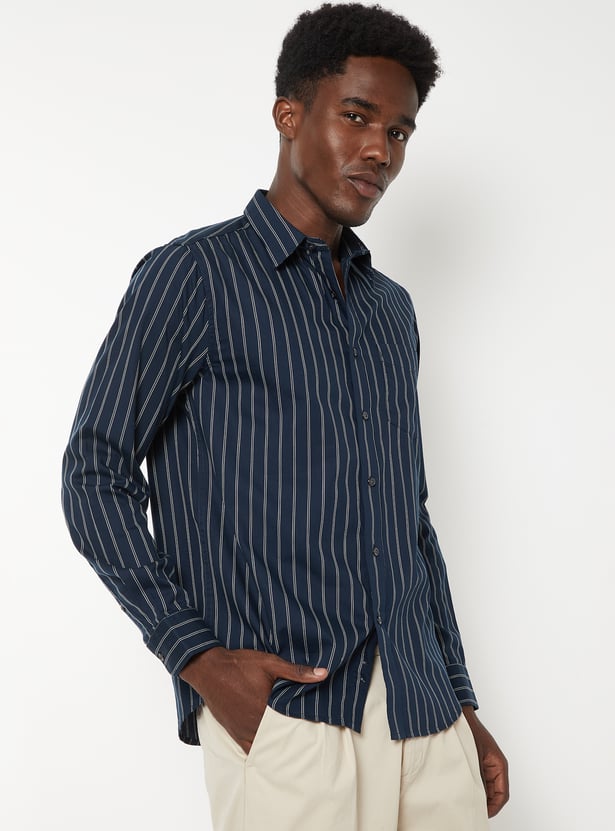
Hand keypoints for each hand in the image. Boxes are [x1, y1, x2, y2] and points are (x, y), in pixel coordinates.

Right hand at [180, 647, 327, 753]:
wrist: (210, 670)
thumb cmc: (240, 665)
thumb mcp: (270, 663)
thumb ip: (297, 671)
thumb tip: (323, 673)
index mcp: (267, 708)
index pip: (293, 723)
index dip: (306, 724)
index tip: (317, 725)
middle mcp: (256, 724)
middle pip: (281, 736)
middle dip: (293, 735)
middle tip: (308, 737)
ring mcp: (244, 732)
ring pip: (267, 746)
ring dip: (278, 744)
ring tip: (292, 744)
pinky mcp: (235, 734)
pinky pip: (251, 750)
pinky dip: (261, 750)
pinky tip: (271, 750)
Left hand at [462, 706, 508, 816]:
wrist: (456, 715)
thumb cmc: (468, 731)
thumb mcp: (474, 757)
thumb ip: (478, 778)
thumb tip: (477, 797)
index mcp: (499, 765)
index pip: (502, 794)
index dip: (494, 807)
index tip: (482, 815)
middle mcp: (493, 766)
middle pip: (493, 794)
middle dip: (484, 803)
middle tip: (471, 811)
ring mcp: (483, 765)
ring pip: (484, 788)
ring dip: (476, 795)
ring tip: (464, 802)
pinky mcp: (474, 763)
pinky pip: (476, 780)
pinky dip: (470, 786)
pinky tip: (460, 790)